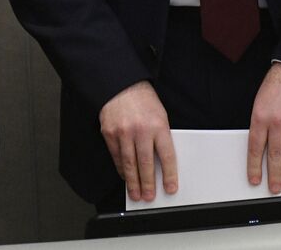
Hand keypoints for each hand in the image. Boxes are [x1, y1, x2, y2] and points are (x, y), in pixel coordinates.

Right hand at [100, 81, 174, 202]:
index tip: (170, 187)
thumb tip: (162, 162)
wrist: (121, 85)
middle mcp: (140, 130)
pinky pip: (116, 157)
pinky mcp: (109, 133)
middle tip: (149, 196)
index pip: (166, 155)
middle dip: (148, 183)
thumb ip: (161, 136)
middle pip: (146, 164)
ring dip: (133, 182)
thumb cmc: (143, 100)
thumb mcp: (160, 115)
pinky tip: (125, 177)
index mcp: (158, 125)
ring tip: (136, 193)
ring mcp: (123, 132)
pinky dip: (121, 169)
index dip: (169, 174)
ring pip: (129, 164)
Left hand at [247, 63, 280, 193]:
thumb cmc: (275, 86)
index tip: (254, 178)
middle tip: (272, 188)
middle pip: (274, 155)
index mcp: (261, 116)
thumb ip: (260, 126)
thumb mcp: (259, 104)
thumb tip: (260, 147)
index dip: (254, 166)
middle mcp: (278, 122)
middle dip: (272, 174)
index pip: (255, 148)